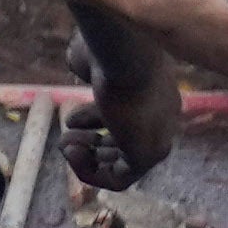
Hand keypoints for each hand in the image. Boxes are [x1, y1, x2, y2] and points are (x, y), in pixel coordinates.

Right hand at [74, 24, 185, 191]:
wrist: (125, 54)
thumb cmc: (108, 48)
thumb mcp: (94, 57)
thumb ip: (88, 67)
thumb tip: (80, 70)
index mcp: (154, 94)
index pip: (127, 118)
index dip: (93, 121)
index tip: (71, 118)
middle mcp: (162, 119)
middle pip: (126, 144)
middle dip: (92, 143)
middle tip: (67, 137)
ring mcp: (158, 138)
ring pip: (123, 165)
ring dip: (89, 160)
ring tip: (66, 145)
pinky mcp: (148, 155)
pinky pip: (120, 180)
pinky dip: (91, 172)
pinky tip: (71, 152)